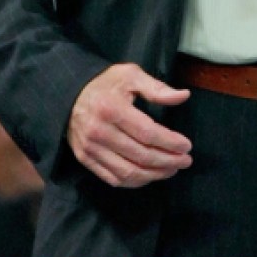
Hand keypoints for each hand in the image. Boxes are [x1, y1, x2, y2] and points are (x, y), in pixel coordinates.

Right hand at [67, 64, 191, 187]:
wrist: (69, 95)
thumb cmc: (105, 83)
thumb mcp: (130, 75)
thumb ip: (156, 88)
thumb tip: (183, 96)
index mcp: (112, 108)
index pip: (147, 133)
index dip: (170, 142)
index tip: (187, 146)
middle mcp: (99, 132)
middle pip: (140, 155)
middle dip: (168, 161)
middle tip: (186, 160)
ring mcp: (90, 149)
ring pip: (128, 172)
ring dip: (154, 175)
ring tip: (172, 170)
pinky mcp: (85, 159)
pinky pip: (114, 178)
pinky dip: (135, 181)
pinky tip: (150, 176)